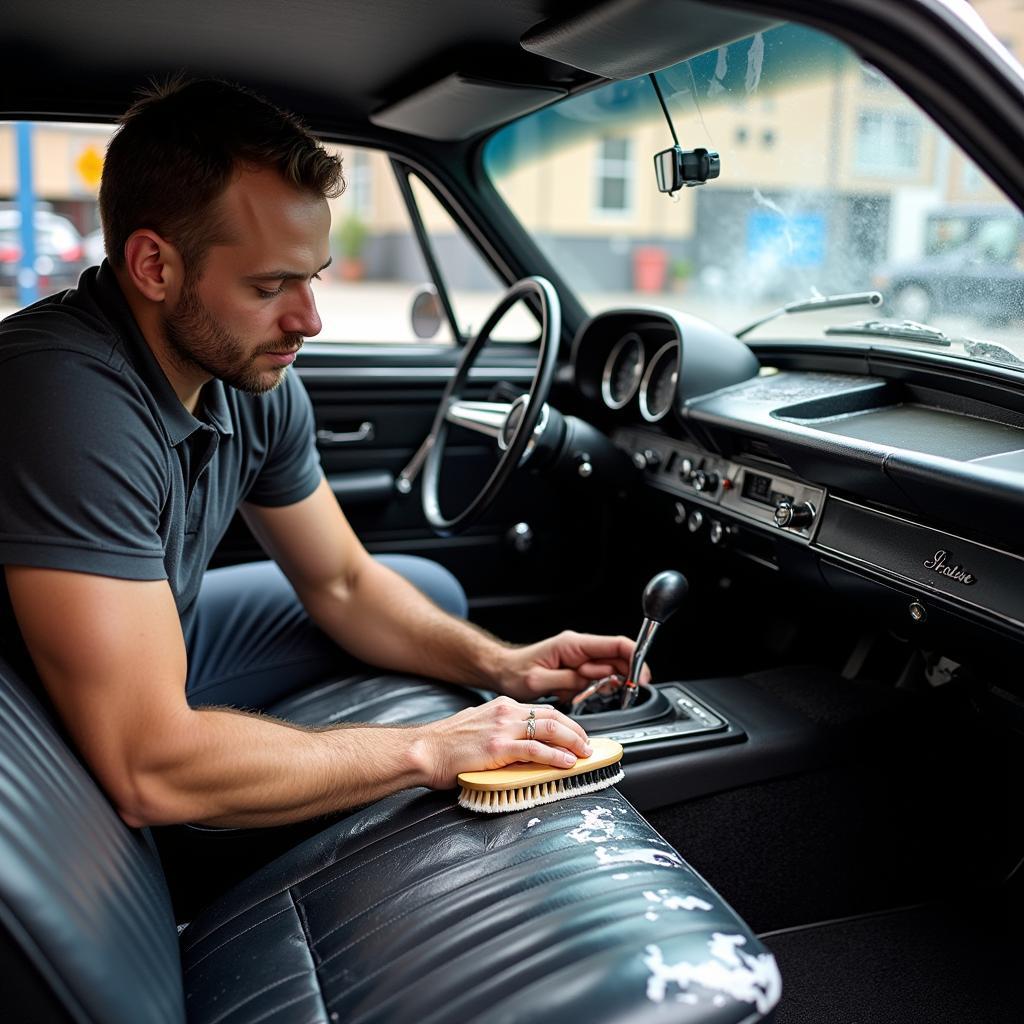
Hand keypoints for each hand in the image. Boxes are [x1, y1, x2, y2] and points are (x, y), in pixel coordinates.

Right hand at [413, 696, 592, 789]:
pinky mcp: (498, 747)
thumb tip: (516, 744)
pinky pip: (535, 749)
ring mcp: (502, 728)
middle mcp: (504, 712)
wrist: (424, 750)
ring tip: (584, 753)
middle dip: (575, 730)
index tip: (576, 735)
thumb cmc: (445, 743)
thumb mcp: (477, 726)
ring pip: (549, 728)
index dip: (565, 723)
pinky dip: (555, 755)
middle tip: (587, 745)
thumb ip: (498, 730)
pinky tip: (566, 762)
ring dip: (572, 741)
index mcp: (501, 706)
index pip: (542, 710)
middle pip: (551, 716)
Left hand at [494, 630, 651, 703]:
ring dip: (604, 685)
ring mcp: (578, 657)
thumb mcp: (540, 681)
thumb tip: (592, 679)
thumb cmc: (515, 673)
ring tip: (580, 693)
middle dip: (622, 676)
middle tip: (615, 694)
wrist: (502, 671)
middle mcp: (578, 648)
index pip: (615, 645)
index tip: (642, 677)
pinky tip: (578, 694)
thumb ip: (569, 680)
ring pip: (608, 669)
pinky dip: (594, 688)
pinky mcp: (576, 668)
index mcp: (573, 645)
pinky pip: (595, 677)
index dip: (635, 658)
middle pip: (617, 657)